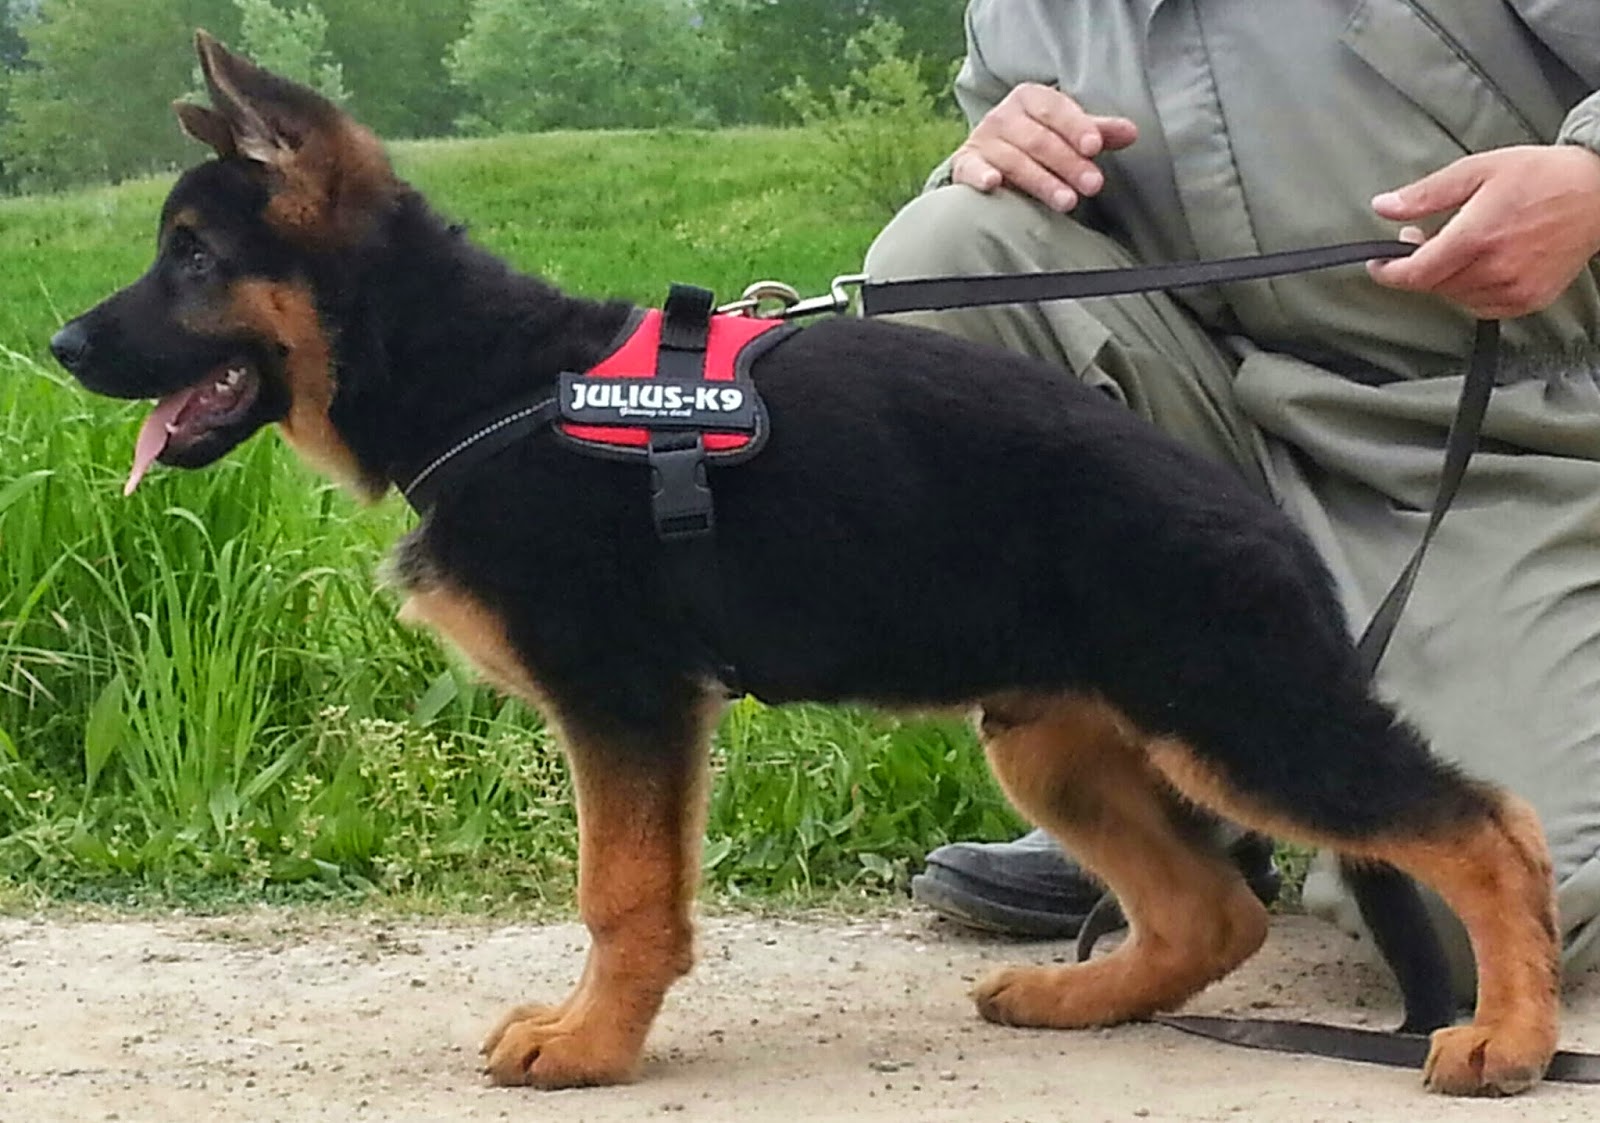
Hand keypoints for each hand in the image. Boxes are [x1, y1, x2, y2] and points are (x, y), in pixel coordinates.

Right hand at [951, 82, 1137, 212]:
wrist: (990, 157)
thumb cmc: (1037, 141)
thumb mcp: (1068, 133)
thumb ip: (1096, 132)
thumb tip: (1132, 132)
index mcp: (1030, 98)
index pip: (1055, 109)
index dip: (1076, 127)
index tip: (1095, 147)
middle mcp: (1003, 115)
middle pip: (1038, 139)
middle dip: (1068, 163)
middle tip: (1093, 185)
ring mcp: (983, 140)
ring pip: (1014, 160)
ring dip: (1041, 180)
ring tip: (1067, 201)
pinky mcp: (965, 164)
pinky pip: (971, 169)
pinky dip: (980, 175)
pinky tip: (993, 184)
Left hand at [1368, 145, 1599, 318]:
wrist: (1598, 194)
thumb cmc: (1541, 176)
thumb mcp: (1477, 171)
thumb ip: (1425, 195)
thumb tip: (1382, 206)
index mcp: (1477, 237)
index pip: (1415, 273)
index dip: (1388, 272)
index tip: (1378, 263)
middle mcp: (1494, 269)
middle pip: (1433, 285)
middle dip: (1419, 265)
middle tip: (1423, 238)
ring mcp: (1513, 289)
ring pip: (1455, 297)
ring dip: (1446, 277)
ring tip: (1459, 246)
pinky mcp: (1529, 301)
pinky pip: (1481, 306)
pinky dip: (1471, 290)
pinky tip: (1482, 264)